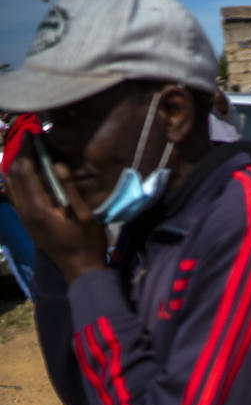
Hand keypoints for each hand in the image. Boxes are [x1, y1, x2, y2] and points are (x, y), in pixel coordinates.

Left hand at [5, 134, 106, 281]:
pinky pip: (14, 194)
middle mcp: (25, 211)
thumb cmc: (87, 242)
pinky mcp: (26, 221)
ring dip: (17, 166)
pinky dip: (18, 179)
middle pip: (13, 174)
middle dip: (20, 154)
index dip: (28, 151)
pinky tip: (30, 173)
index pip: (25, 171)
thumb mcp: (84, 215)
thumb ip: (69, 189)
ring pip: (10, 183)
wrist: (80, 269)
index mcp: (38, 208)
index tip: (35, 135)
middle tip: (33, 140)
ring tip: (31, 152)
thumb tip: (57, 164)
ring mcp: (23, 217)